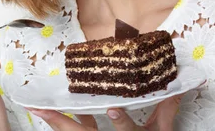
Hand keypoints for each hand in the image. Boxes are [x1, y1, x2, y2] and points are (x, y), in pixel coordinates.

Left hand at [26, 93, 182, 130]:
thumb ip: (167, 112)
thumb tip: (176, 88)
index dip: (121, 122)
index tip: (113, 108)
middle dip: (61, 123)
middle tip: (41, 110)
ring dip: (55, 121)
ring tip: (38, 109)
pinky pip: (74, 129)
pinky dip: (63, 121)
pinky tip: (51, 111)